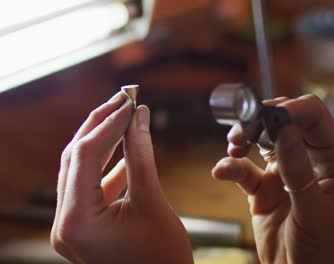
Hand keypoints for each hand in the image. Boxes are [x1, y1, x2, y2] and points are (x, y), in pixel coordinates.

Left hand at [51, 92, 192, 263]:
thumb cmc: (163, 258)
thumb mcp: (152, 201)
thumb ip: (142, 155)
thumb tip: (138, 116)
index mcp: (76, 221)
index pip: (85, 155)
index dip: (108, 123)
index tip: (130, 102)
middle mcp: (64, 224)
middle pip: (75, 159)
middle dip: (100, 126)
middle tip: (123, 100)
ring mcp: (70, 227)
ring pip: (80, 170)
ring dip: (103, 143)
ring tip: (125, 118)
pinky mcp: (82, 227)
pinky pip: (89, 188)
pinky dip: (108, 168)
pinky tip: (127, 153)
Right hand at [212, 95, 333, 263]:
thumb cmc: (323, 253)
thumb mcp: (313, 211)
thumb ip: (298, 170)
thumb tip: (284, 128)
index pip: (314, 116)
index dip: (290, 110)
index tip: (265, 117)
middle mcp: (310, 160)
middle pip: (285, 122)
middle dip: (262, 120)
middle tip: (244, 130)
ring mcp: (285, 173)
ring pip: (262, 140)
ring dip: (245, 137)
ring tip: (234, 145)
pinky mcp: (264, 188)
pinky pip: (245, 168)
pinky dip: (231, 165)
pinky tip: (222, 170)